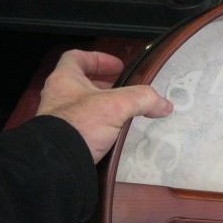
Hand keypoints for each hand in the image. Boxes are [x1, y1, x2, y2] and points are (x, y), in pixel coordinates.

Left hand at [36, 49, 172, 162]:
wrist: (59, 164)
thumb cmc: (79, 125)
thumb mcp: (116, 106)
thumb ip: (142, 99)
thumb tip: (164, 104)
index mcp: (64, 80)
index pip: (77, 58)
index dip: (99, 58)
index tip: (118, 66)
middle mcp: (57, 97)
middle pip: (81, 83)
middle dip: (104, 85)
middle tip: (123, 91)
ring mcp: (58, 120)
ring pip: (82, 106)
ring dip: (102, 107)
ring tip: (123, 114)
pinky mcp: (65, 140)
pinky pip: (84, 128)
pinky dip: (99, 128)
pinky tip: (114, 135)